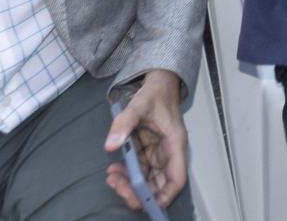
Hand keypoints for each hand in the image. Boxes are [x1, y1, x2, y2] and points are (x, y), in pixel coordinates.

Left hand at [104, 70, 188, 208]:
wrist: (158, 81)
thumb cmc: (156, 92)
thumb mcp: (139, 104)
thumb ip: (124, 124)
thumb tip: (110, 145)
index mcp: (174, 143)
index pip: (176, 178)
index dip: (165, 195)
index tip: (148, 204)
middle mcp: (168, 152)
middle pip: (159, 183)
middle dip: (140, 192)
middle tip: (118, 187)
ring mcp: (158, 153)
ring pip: (147, 178)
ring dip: (130, 183)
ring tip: (111, 177)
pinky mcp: (148, 150)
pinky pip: (139, 169)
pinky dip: (127, 173)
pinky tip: (113, 169)